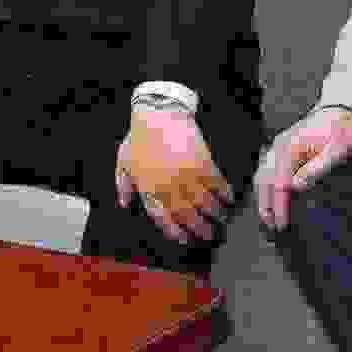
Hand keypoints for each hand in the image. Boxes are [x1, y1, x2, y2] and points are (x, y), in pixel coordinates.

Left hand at [116, 106, 235, 250]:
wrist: (159, 113)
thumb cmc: (139, 136)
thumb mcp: (123, 161)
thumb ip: (123, 184)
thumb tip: (126, 203)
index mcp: (149, 189)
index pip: (163, 220)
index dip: (175, 232)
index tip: (184, 239)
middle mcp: (169, 187)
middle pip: (187, 216)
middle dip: (200, 229)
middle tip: (209, 235)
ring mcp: (187, 176)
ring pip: (205, 204)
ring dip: (215, 214)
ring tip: (220, 219)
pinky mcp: (203, 163)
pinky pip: (216, 185)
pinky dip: (224, 194)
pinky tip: (228, 199)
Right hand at [251, 106, 351, 230]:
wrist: (341, 108)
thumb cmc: (343, 129)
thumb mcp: (339, 149)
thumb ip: (319, 168)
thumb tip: (297, 186)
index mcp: (290, 148)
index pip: (279, 184)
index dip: (279, 207)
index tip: (282, 225)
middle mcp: (279, 146)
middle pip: (263, 180)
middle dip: (266, 205)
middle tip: (273, 227)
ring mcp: (278, 146)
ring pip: (261, 175)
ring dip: (262, 196)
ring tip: (267, 217)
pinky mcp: (281, 148)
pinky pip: (266, 169)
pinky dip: (265, 186)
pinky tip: (270, 197)